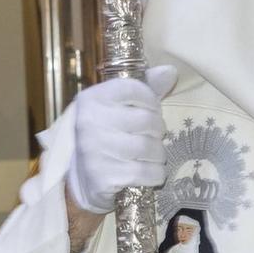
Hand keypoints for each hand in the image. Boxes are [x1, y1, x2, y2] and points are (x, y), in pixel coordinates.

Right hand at [67, 66, 176, 216]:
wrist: (83, 180)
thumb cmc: (107, 137)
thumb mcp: (119, 109)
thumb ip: (145, 88)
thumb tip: (170, 71)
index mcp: (92, 99)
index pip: (134, 88)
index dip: (151, 100)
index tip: (150, 110)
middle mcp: (89, 122)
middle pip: (147, 120)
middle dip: (158, 130)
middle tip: (151, 136)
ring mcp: (94, 151)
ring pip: (150, 148)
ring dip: (158, 154)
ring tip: (150, 155)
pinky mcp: (102, 177)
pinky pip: (147, 172)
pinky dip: (155, 174)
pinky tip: (149, 173)